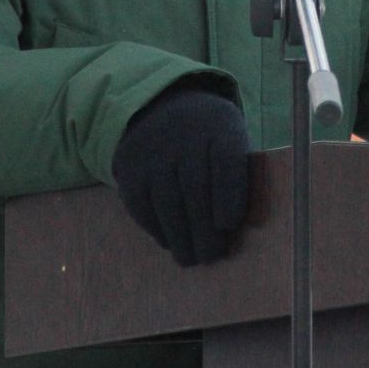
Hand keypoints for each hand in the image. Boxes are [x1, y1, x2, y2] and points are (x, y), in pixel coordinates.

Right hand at [110, 86, 249, 266]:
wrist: (160, 109)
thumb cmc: (208, 139)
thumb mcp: (231, 140)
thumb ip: (238, 175)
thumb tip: (239, 227)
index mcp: (220, 125)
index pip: (226, 161)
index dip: (229, 197)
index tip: (229, 226)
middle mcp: (184, 133)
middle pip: (195, 189)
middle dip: (205, 230)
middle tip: (211, 256)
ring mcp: (153, 149)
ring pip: (168, 202)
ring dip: (180, 237)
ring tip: (190, 258)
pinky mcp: (129, 167)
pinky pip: (142, 205)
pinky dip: (156, 228)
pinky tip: (168, 241)